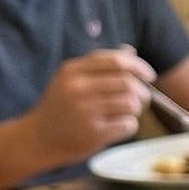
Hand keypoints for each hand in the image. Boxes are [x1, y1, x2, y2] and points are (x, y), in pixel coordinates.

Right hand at [22, 46, 152, 167]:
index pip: (115, 61)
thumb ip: (99, 65)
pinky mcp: (94, 132)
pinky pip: (128, 124)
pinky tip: (116, 127)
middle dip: (142, 91)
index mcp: (72, 70)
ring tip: (125, 113)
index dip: (138, 66)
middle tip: (142, 99)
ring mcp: (85, 111)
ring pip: (131, 103)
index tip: (149, 76)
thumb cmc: (60, 106)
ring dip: (136, 109)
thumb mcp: (71, 79)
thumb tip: (130, 51)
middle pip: (128, 83)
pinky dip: (129, 125)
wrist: (38, 138)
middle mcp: (77, 88)